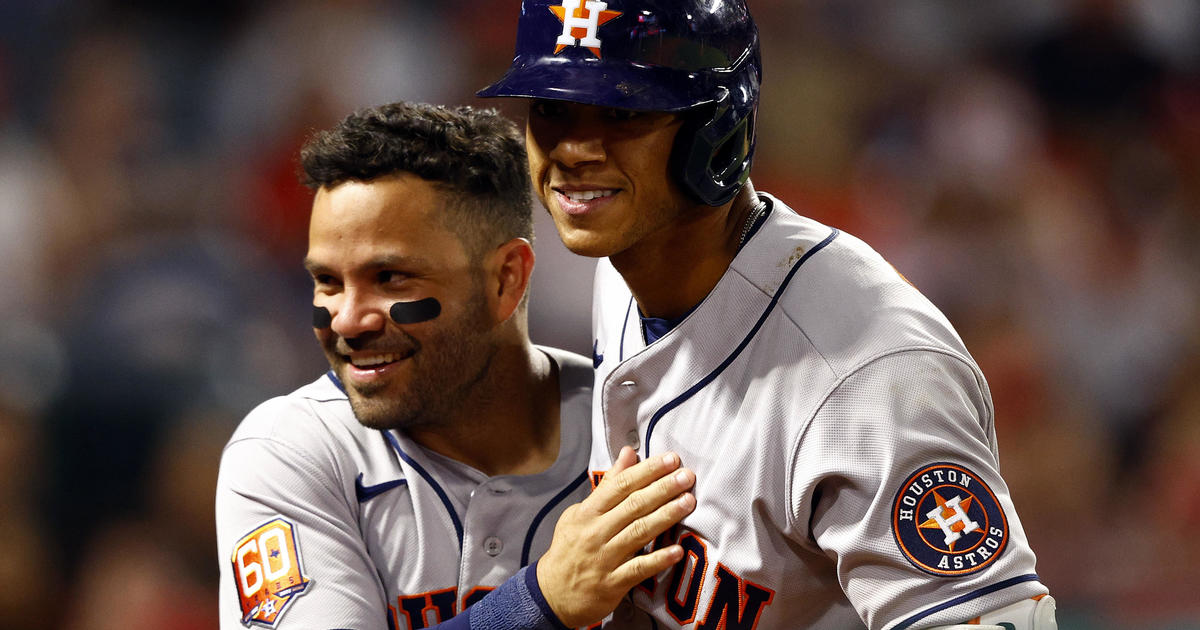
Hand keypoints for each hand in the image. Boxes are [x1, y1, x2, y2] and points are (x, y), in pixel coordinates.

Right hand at [536, 446, 695, 627]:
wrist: (552, 594)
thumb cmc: (570, 550)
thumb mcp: (581, 513)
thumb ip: (609, 484)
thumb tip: (629, 454)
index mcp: (588, 513)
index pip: (620, 485)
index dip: (647, 471)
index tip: (670, 460)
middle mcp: (596, 532)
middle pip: (633, 505)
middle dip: (662, 488)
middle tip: (686, 476)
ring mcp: (604, 558)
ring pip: (639, 532)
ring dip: (666, 516)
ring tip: (688, 502)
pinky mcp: (613, 583)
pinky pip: (639, 569)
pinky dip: (658, 559)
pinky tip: (677, 550)